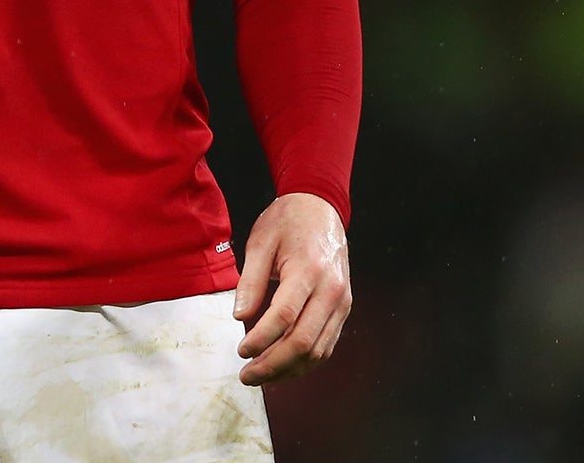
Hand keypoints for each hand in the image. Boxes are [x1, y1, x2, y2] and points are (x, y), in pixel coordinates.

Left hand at [233, 192, 351, 384]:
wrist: (320, 209)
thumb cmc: (286, 222)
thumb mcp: (260, 242)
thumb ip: (250, 281)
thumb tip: (239, 316)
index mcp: (308, 271)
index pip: (284, 317)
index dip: (261, 339)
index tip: (241, 351)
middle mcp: (331, 291)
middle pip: (304, 341)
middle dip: (273, 364)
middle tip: (246, 374)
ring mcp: (342, 303)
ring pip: (318, 349)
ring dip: (289, 368)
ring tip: (260, 375)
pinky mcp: (344, 309)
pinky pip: (327, 343)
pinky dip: (305, 361)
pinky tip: (283, 365)